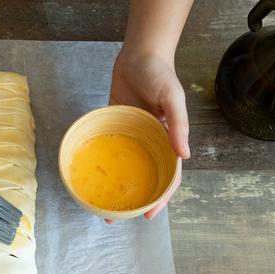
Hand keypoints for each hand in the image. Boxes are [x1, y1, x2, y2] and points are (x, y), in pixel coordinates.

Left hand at [108, 50, 188, 222]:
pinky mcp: (115, 127)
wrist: (139, 54)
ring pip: (125, 169)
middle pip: (144, 179)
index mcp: (168, 141)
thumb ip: (178, 125)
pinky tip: (90, 175)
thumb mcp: (173, 98)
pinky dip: (102, 164)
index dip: (161, 198)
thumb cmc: (160, 74)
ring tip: (99, 204)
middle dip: (133, 200)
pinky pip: (109, 150)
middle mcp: (150, 143)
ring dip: (115, 187)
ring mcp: (132, 137)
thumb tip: (184, 156)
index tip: (148, 215)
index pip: (168, 178)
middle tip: (114, 217)